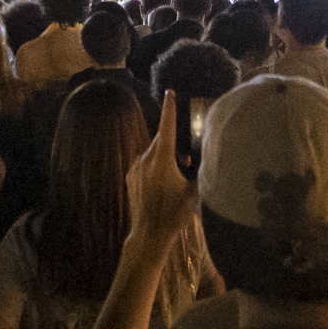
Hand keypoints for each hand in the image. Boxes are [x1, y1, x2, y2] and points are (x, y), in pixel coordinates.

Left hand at [127, 92, 198, 243]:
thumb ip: (195, 170)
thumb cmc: (174, 214)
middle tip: (186, 161)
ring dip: (164, 159)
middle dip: (174, 145)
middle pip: (161, 141)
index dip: (169, 109)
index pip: (167, 128)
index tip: (169, 93)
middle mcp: (145, 160)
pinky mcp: (130, 178)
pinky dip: (155, 168)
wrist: (149, 235)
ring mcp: (135, 169)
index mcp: (162, 160)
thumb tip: (197, 159)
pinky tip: (162, 187)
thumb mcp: (192, 191)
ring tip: (174, 179)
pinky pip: (145, 165)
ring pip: (153, 154)